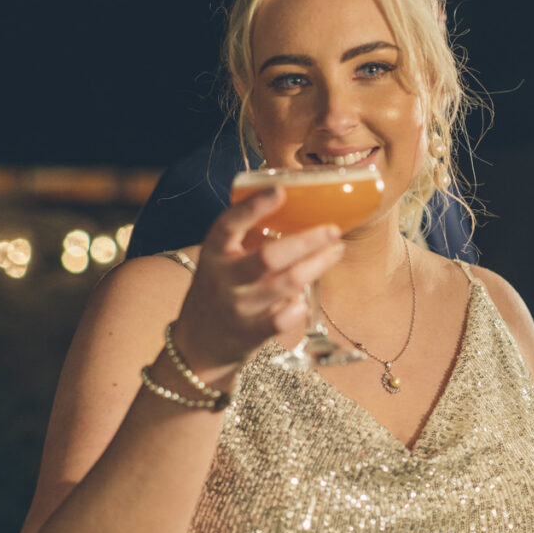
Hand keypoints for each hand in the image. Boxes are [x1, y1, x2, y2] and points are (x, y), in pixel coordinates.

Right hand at [173, 187, 343, 379]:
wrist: (198, 343)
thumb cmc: (220, 290)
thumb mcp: (224, 259)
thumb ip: (250, 238)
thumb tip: (298, 210)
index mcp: (214, 252)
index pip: (228, 224)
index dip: (254, 207)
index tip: (280, 190)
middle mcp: (222, 278)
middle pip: (269, 257)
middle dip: (307, 241)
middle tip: (332, 231)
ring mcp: (237, 308)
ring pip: (286, 284)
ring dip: (316, 266)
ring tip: (335, 252)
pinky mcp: (250, 334)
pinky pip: (285, 318)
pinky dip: (300, 305)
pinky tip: (305, 297)